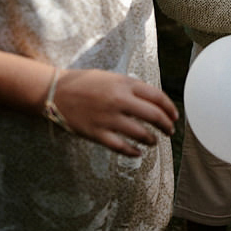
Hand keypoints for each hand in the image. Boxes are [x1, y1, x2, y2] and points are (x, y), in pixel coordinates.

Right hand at [53, 69, 178, 156]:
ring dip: (152, 139)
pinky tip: (139, 153)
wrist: (55, 91)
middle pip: (153, 115)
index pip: (157, 96)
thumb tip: (153, 102)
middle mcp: (119, 100)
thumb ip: (131, 88)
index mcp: (124, 84)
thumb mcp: (112, 77)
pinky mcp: (96, 133)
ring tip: (154, 141)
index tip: (174, 116)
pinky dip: (133, 151)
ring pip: (140, 133)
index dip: (170, 108)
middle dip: (166, 125)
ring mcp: (108, 118)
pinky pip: (121, 147)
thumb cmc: (84, 83)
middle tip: (169, 131)